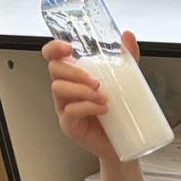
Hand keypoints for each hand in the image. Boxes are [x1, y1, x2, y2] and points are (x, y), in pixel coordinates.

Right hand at [43, 31, 139, 161]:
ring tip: (103, 97)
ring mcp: (64, 108)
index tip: (69, 47)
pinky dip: (86, 107)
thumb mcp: (126, 82)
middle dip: (74, 71)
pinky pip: (70, 112)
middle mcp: (65, 91)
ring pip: (59, 89)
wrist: (126, 145)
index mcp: (73, 76)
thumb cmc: (120, 113)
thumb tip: (127, 35)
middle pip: (54, 70)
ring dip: (81, 90)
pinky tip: (102, 110)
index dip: (54, 48)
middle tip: (97, 81)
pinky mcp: (70, 126)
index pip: (53, 56)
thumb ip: (126, 60)